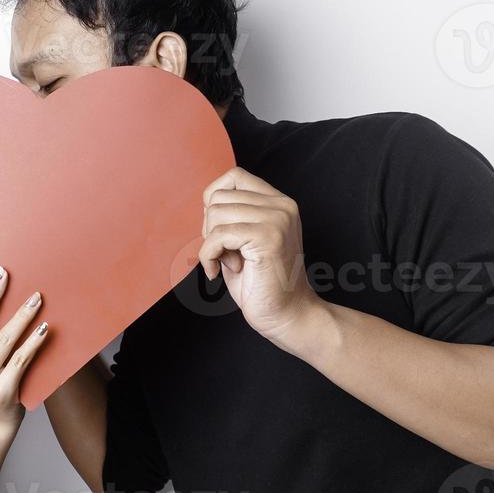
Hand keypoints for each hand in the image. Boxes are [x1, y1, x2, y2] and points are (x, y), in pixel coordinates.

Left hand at [198, 167, 325, 347]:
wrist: (287, 316)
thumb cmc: (261, 284)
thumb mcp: (243, 241)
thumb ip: (232, 216)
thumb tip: (207, 201)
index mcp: (278, 203)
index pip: (234, 176)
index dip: (214, 201)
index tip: (219, 232)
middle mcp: (282, 206)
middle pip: (218, 196)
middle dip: (210, 228)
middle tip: (226, 254)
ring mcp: (277, 220)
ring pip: (215, 213)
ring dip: (211, 244)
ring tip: (230, 263)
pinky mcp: (268, 237)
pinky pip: (217, 236)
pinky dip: (208, 257)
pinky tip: (219, 272)